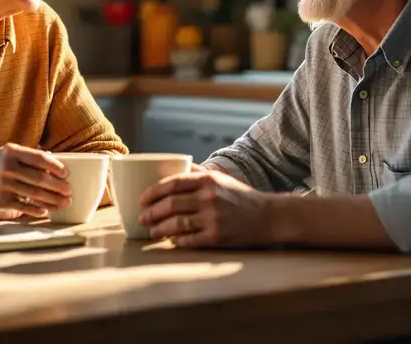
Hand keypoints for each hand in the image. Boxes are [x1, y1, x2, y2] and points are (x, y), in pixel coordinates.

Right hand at [0, 143, 71, 216]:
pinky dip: (36, 210)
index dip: (56, 166)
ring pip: (33, 194)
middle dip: (58, 187)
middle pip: (39, 179)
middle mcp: (7, 167)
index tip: (66, 174)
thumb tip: (56, 166)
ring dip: (52, 200)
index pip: (40, 158)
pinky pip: (22, 206)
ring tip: (64, 203)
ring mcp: (2, 185)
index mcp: (12, 152)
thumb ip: (28, 158)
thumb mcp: (7, 153)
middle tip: (69, 191)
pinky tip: (45, 211)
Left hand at [137, 170, 270, 247]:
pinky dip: (176, 241)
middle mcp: (209, 198)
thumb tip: (173, 169)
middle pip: (170, 204)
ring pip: (176, 224)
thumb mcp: (221, 179)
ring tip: (152, 232)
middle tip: (142, 218)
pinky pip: (188, 240)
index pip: (172, 183)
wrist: (268, 217)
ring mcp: (212, 218)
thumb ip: (198, 174)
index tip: (141, 199)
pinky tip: (171, 240)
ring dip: (159, 229)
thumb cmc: (241, 197)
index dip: (153, 192)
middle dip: (151, 212)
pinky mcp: (216, 237)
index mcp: (208, 181)